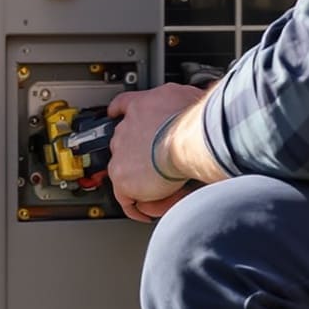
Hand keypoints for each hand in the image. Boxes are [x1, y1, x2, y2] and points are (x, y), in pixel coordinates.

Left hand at [102, 82, 208, 221]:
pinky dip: (136, 207)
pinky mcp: (122, 178)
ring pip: (127, 172)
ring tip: (160, 192)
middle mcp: (126, 128)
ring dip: (141, 183)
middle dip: (139, 156)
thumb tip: (189, 102)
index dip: (120, 112)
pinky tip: (146, 212)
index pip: (122, 106)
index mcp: (141, 106)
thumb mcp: (186, 96)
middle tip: (157, 167)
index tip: (115, 114)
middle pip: (123, 144)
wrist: (188, 138)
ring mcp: (121, 154)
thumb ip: (180, 100)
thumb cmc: (193, 119)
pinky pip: (126, 198)